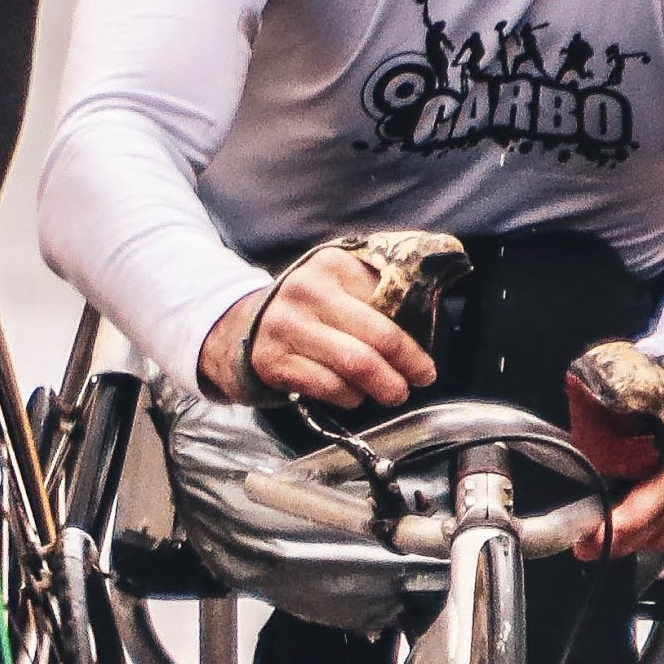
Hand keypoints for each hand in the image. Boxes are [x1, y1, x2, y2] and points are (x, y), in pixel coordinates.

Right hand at [200, 240, 447, 410]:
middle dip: (406, 368)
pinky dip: (350, 397)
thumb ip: (374, 295)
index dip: (414, 341)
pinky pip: (329, 386)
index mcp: (332, 266)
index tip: (425, 363)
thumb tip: (426, 325)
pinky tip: (354, 396)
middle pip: (377, 338)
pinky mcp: (273, 360)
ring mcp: (287, 326)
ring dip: (383, 387)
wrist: (237, 327)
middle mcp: (307, 291)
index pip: (390, 306)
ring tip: (392, 394)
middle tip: (418, 382)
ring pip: (355, 366)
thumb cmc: (304, 311)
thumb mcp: (335, 285)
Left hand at [582, 369, 663, 559]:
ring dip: (640, 537)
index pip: (663, 466)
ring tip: (600, 547)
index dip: (633, 506)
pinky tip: (632, 540)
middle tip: (587, 546)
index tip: (599, 525)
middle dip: (629, 530)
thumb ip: (608, 393)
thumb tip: (575, 405)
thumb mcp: (637, 368)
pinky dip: (659, 533)